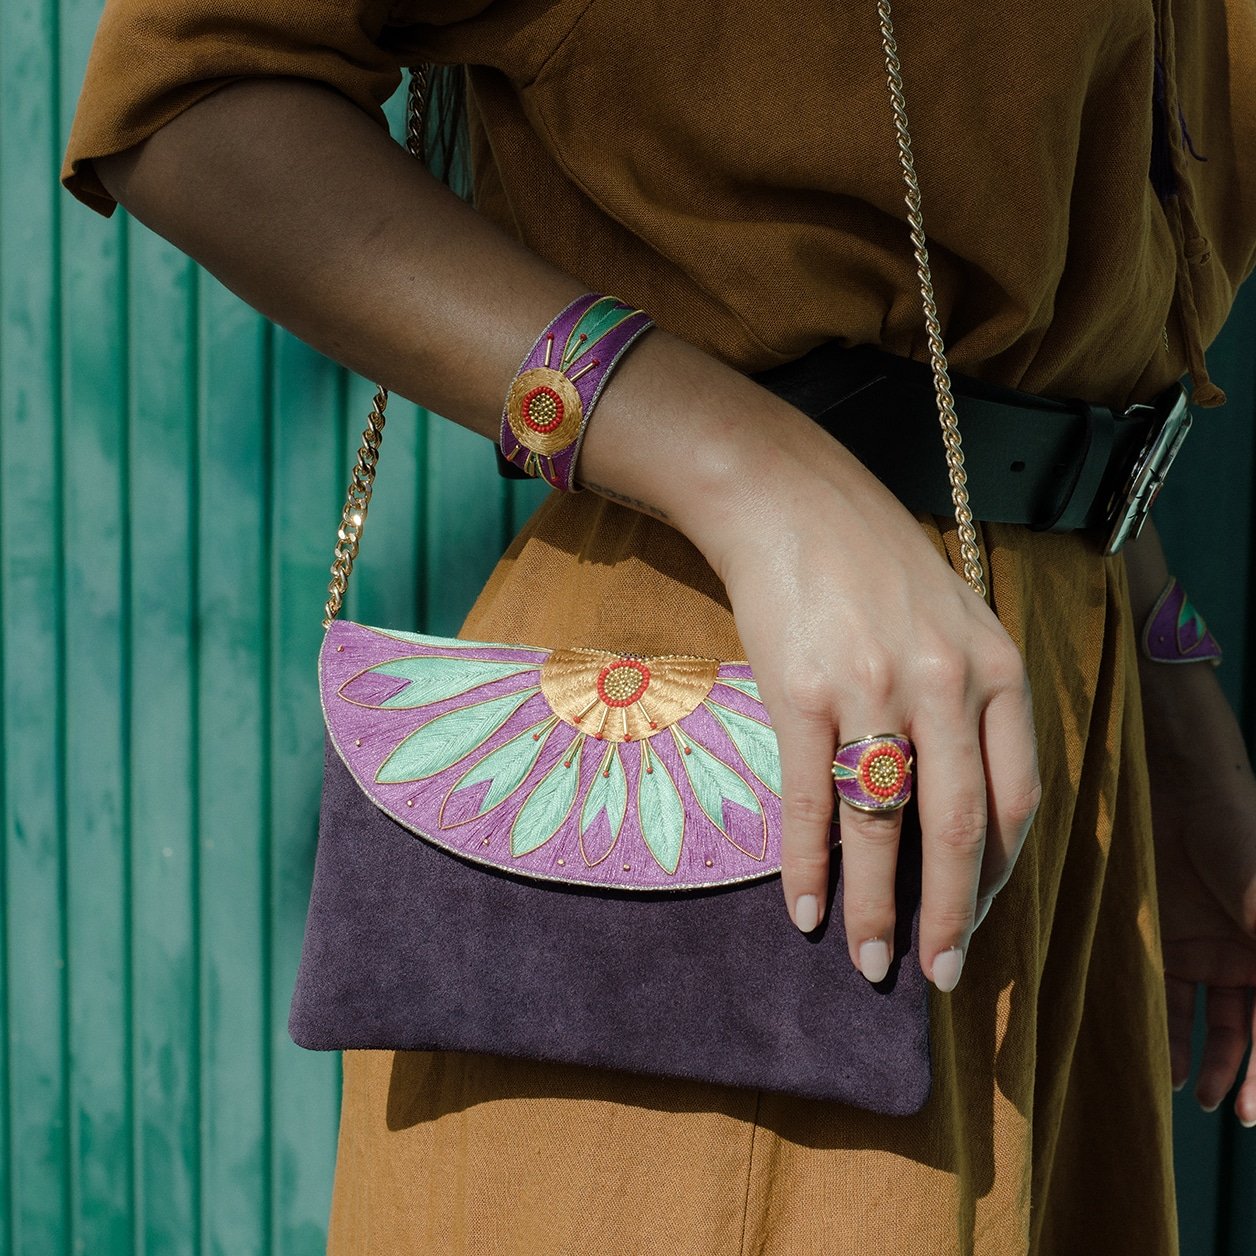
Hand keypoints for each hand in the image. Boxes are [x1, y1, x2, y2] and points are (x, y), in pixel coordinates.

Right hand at [677, 401, 1040, 988]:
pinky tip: (806, 909)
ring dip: (875, 905)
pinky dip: (808, 864)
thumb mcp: (954, 618)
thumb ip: (971, 700)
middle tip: (941, 975)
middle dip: (950, 914)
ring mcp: (869, 687)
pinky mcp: (800, 692)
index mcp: (995, 667)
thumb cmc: (871, 562)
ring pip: (880, 823)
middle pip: (958, 825)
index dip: (1000, 871)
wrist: (788, 500)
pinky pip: (808, 800)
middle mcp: (942, 681)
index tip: (978, 916)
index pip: (1017, 795)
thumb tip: (957, 805)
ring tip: (868, 962)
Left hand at [1142, 660, 1255, 1124]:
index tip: (1253, 1113)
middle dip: (1240, 1073)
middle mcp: (1246, 954)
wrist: (1179, 783)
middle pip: (1251, 1030)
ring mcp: (1203, 944)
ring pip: (1205, 1017)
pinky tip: (1155, 1055)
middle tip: (1222, 1110)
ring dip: (1198, 1056)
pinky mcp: (1159, 932)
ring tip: (1185, 1091)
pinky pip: (1162, 988)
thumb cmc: (1240, 834)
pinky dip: (1161, 1023)